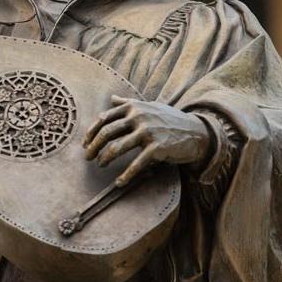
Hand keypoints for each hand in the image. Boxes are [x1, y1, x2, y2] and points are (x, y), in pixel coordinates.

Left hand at [83, 96, 212, 185]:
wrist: (196, 131)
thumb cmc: (168, 119)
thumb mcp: (148, 106)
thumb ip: (128, 103)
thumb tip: (112, 98)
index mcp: (133, 107)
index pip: (104, 118)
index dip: (91, 132)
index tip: (85, 143)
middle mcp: (138, 117)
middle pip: (107, 133)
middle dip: (94, 147)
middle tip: (88, 157)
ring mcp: (147, 132)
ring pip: (117, 148)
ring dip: (105, 159)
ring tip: (100, 165)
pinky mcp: (157, 148)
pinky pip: (136, 164)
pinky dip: (125, 175)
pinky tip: (118, 182)